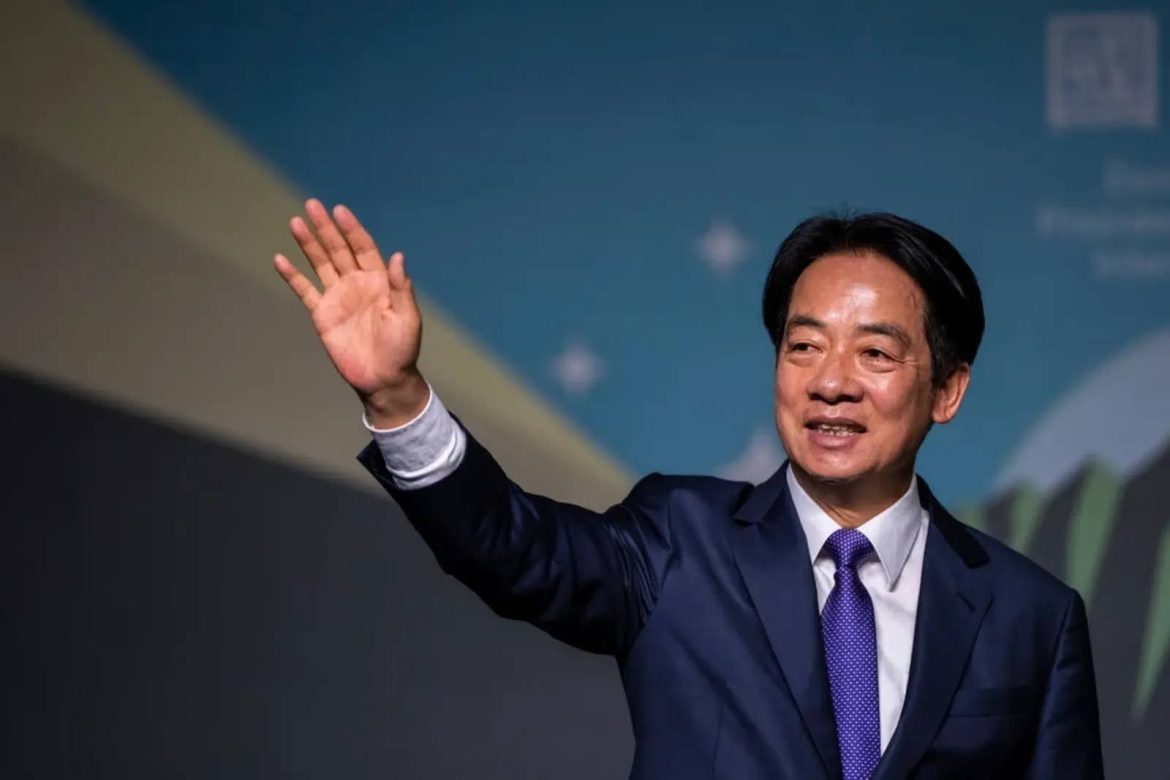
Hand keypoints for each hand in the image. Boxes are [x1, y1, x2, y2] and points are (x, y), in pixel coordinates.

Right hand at [274, 199, 427, 424]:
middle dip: (326, 227)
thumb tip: (397, 255)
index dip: (351, 229)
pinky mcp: (322, 314)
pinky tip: (280, 259)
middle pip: (338, 249)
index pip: (363, 247)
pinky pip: (305, 291)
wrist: (383, 378)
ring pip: (320, 264)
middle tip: (312, 204)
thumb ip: (401, 287)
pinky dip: (293, 276)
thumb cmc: (402, 349)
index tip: (339, 210)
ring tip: (295, 222)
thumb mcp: (407, 318)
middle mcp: (356, 283)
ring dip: (308, 244)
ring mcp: (338, 297)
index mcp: (379, 280)